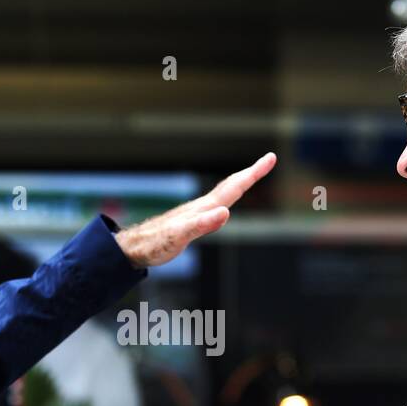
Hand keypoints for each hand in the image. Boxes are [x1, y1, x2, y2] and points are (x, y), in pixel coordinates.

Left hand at [114, 152, 276, 266]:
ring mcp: (197, 212)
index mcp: (204, 208)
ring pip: (224, 193)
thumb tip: (225, 212)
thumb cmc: (155, 243)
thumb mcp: (179, 236)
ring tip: (253, 175)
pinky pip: (216, 205)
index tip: (270, 158)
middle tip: (270, 159)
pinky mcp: (192, 220)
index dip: (253, 173)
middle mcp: (203, 206)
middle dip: (252, 173)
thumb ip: (202, 225)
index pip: (234, 187)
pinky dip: (227, 199)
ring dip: (241, 183)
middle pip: (232, 185)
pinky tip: (226, 204)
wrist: (136, 247)